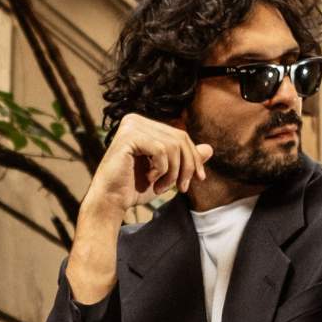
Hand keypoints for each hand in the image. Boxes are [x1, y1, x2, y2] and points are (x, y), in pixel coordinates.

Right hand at [85, 114, 213, 219]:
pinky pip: (161, 150)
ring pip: (173, 146)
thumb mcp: (166, 174)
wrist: (110, 201)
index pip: (181, 136)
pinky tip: (150, 179)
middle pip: (180, 138)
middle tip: (181, 188)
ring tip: (161, 187)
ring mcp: (132, 125)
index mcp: (145, 125)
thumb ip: (185, 160)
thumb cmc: (134, 188)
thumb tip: (210, 148)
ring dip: (172, 172)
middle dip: (186, 166)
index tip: (198, 179)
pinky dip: (161, 170)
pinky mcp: (129, 136)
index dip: (194, 158)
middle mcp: (136, 120)